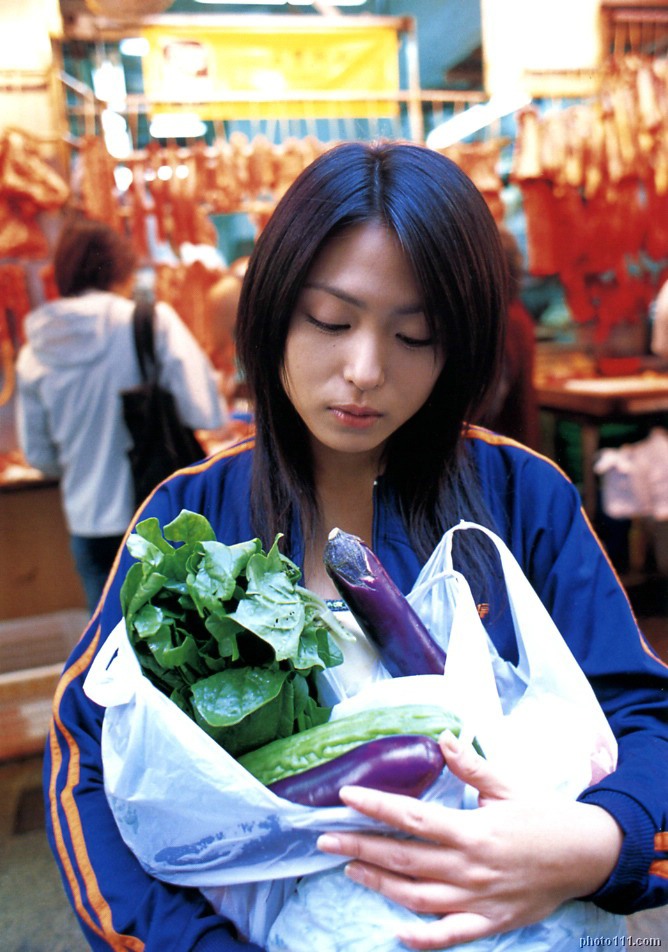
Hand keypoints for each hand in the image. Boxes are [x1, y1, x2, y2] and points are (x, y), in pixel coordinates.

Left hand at [317, 731, 622, 949]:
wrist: (585, 856)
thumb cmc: (542, 817)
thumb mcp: (506, 785)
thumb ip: (470, 765)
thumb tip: (442, 737)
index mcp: (472, 829)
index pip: (412, 818)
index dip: (376, 806)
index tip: (346, 796)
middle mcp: (469, 867)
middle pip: (403, 858)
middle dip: (360, 846)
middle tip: (326, 838)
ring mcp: (477, 898)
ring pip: (416, 896)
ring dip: (378, 883)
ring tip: (349, 868)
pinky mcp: (488, 922)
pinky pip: (449, 935)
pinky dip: (422, 938)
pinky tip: (396, 933)